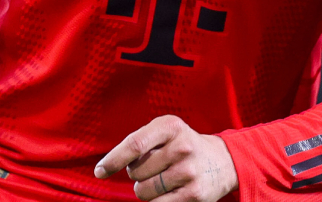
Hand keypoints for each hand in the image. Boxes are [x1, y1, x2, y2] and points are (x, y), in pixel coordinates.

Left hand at [95, 115, 237, 201]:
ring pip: (143, 190)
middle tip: (155, 167)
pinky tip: (169, 192)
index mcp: (170, 126)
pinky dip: (156, 201)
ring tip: (164, 179)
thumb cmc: (181, 146)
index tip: (99, 172)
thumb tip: (104, 168)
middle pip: (136, 172)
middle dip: (137, 174)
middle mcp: (182, 147)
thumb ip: (137, 143)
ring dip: (146, 189)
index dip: (113, 160)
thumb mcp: (164, 132)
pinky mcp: (194, 194)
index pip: (134, 145)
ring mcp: (189, 171)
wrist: (222, 162)